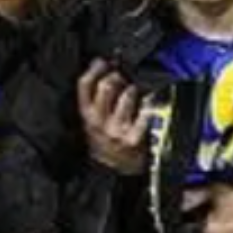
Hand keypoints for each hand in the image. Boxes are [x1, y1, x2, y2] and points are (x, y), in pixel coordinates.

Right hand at [76, 61, 150, 175]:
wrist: (112, 170)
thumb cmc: (103, 141)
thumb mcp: (90, 120)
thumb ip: (94, 98)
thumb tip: (105, 68)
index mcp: (85, 114)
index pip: (84, 84)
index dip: (95, 68)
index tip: (102, 61)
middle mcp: (98, 122)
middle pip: (106, 86)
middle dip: (116, 76)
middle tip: (121, 75)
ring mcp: (116, 129)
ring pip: (126, 95)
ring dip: (133, 89)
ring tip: (133, 91)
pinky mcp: (133, 137)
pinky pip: (144, 113)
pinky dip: (148, 104)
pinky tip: (148, 103)